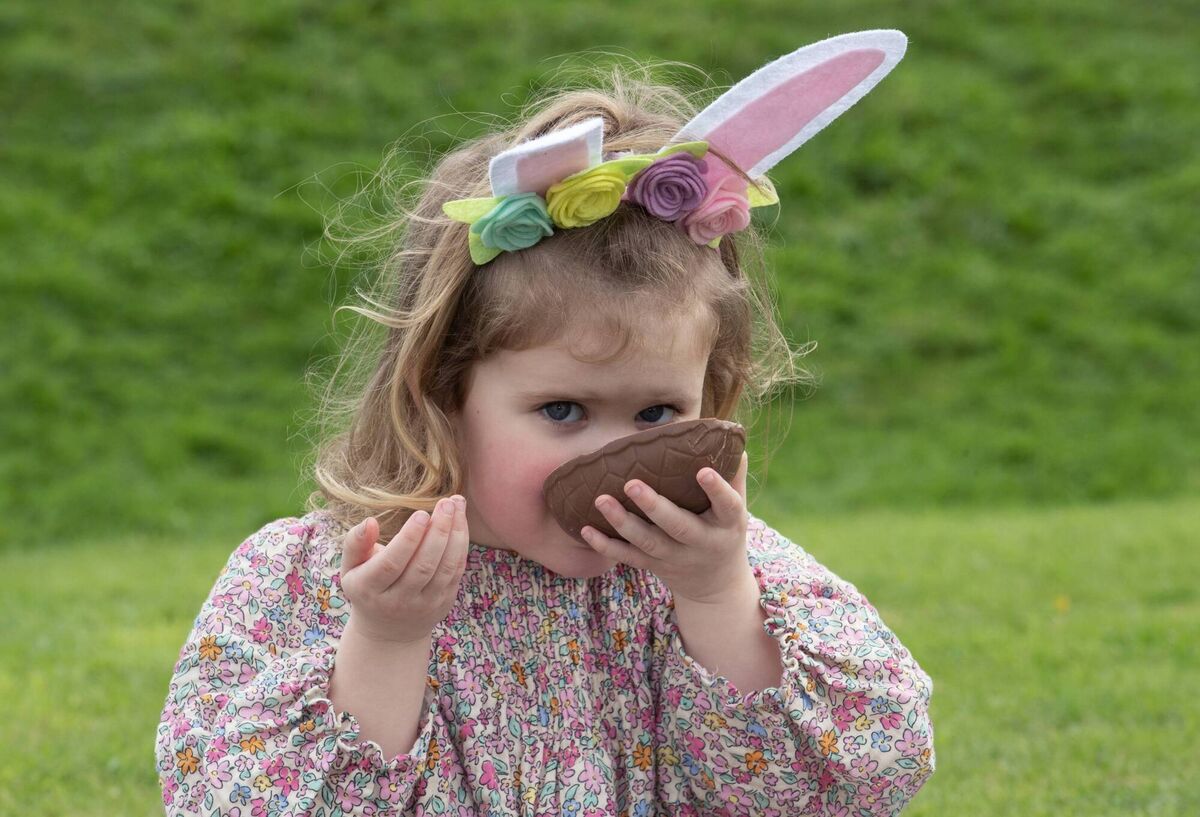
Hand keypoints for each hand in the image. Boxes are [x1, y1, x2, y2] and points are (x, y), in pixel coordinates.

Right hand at [339, 496, 468, 644]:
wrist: (388, 632)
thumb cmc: (367, 587)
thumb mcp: (351, 567)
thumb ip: (355, 543)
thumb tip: (370, 521)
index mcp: (369, 589)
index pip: (391, 564)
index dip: (408, 539)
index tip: (421, 513)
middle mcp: (398, 601)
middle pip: (423, 566)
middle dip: (438, 532)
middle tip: (446, 503)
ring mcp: (424, 604)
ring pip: (445, 569)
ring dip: (455, 535)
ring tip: (457, 505)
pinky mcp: (443, 603)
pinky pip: (456, 572)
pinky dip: (461, 546)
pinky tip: (460, 522)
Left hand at [582, 450, 750, 603]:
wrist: (716, 583)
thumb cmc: (724, 531)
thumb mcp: (737, 508)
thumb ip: (734, 476)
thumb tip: (729, 439)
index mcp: (726, 524)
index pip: (727, 506)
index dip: (716, 490)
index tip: (702, 471)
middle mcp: (701, 542)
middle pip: (678, 526)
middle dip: (654, 507)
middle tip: (631, 484)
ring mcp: (675, 557)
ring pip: (647, 542)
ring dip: (622, 522)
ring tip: (601, 500)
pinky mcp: (654, 565)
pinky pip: (628, 557)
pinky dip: (606, 545)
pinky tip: (586, 529)